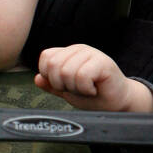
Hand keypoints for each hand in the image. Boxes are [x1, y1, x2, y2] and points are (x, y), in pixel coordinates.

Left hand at [35, 45, 152, 111]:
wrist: (116, 103)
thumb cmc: (94, 95)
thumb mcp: (67, 91)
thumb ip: (52, 85)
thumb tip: (36, 79)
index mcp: (68, 53)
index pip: (46, 57)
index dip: (50, 76)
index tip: (64, 86)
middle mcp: (79, 50)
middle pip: (53, 65)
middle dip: (62, 84)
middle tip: (77, 88)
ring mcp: (91, 53)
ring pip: (66, 72)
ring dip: (75, 88)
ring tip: (87, 89)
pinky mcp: (102, 62)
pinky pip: (82, 76)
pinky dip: (85, 89)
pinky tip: (94, 89)